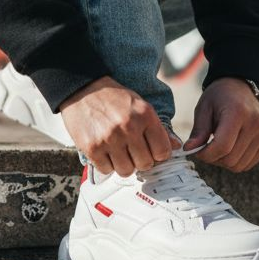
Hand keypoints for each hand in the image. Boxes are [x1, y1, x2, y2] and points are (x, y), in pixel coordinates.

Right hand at [60, 76, 177, 175]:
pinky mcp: (92, 148)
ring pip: (126, 170)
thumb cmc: (113, 98)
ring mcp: (110, 139)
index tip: (151, 151)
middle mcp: (129, 127)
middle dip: (140, 160)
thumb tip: (176, 146)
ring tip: (118, 151)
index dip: (158, 154)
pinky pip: (106, 170)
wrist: (82, 89)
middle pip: (145, 164)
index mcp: (145, 115)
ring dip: (123, 164)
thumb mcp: (139, 105)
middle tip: (132, 151)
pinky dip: (106, 164)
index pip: (163, 151)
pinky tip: (104, 151)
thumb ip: (158, 127)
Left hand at [183, 78, 258, 172]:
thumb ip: (198, 131)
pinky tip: (230, 147)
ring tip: (218, 146)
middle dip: (213, 158)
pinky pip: (248, 164)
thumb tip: (188, 150)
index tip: (196, 150)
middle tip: (206, 147)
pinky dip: (235, 161)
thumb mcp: (203, 108)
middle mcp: (255, 124)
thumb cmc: (219, 97)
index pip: (222, 147)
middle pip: (230, 159)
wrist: (240, 86)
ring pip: (239, 166)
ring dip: (224, 161)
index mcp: (238, 113)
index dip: (205, 154)